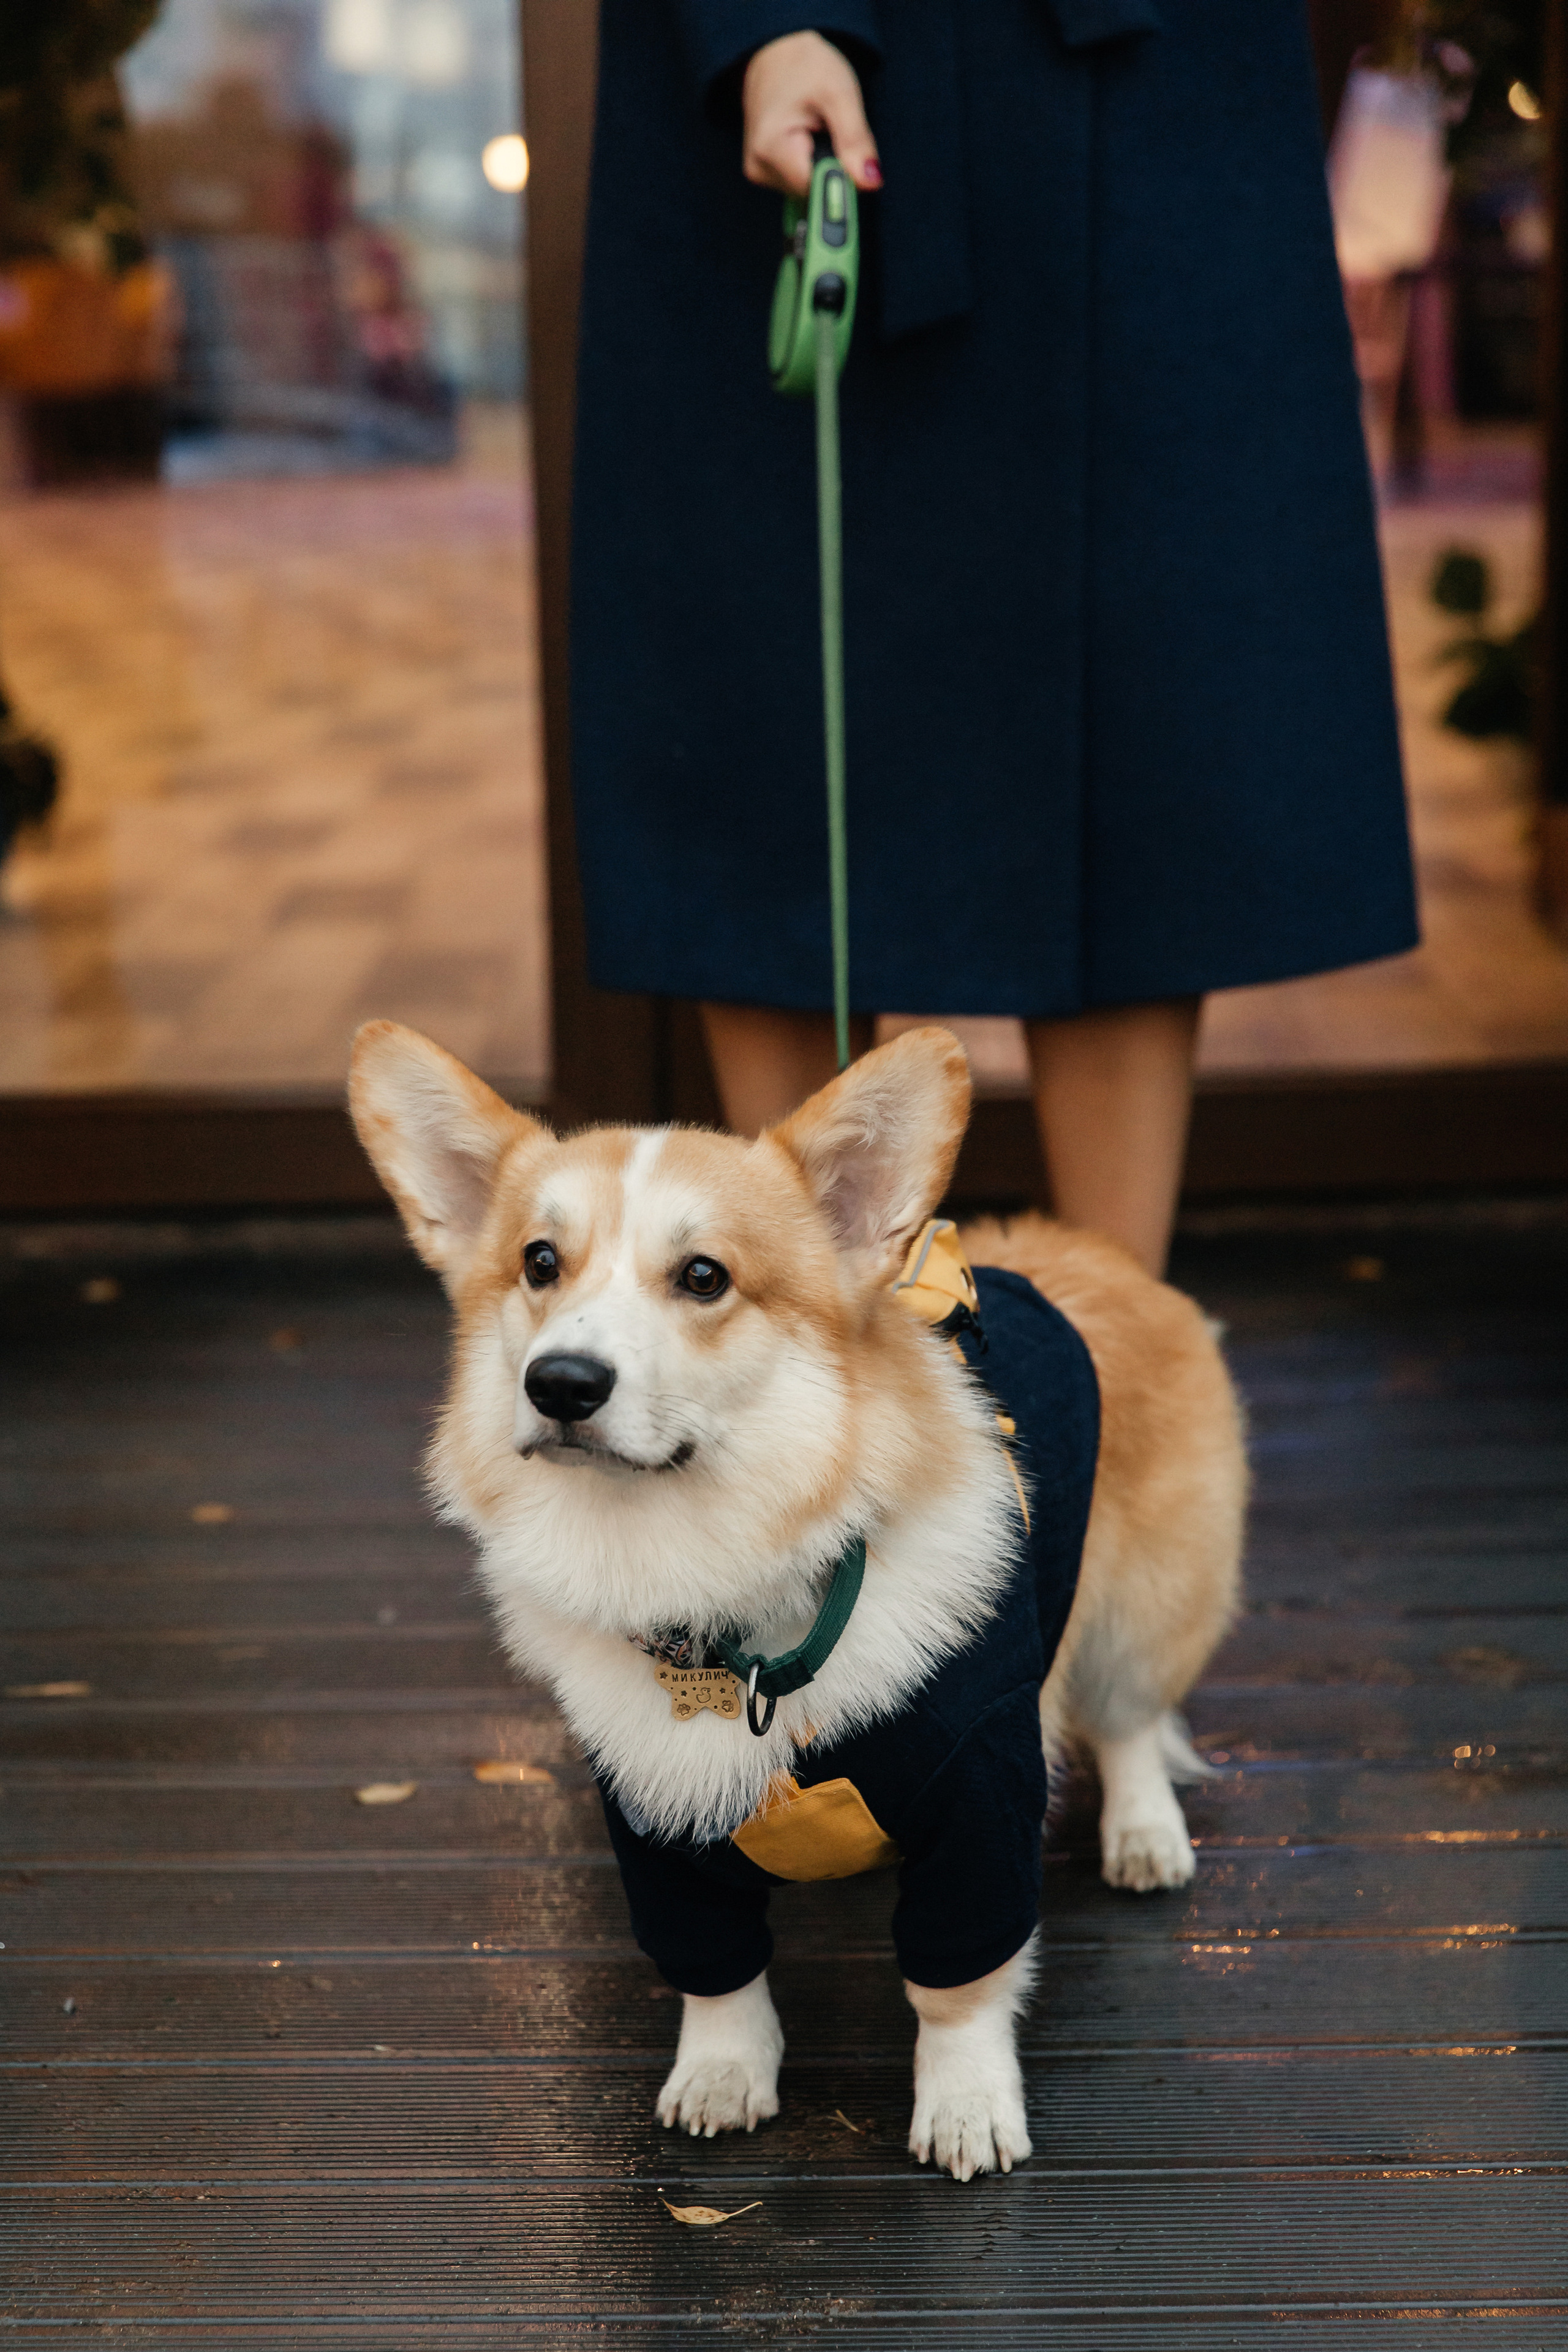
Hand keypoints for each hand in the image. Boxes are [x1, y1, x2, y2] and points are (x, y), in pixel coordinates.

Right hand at [741, 31, 881, 198]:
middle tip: (829, 128)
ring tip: (816, 128)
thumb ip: (855, 140)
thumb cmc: (805, 65)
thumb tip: (870, 183)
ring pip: (807, 188)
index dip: (839, 175)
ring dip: (822, 164)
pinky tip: (807, 137)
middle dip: (831, 165)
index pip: (817, 189)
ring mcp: (758, 172)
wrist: (777, 51)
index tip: (846, 151)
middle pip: (812, 191)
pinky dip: (811, 164)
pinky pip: (799, 181)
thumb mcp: (839, 94)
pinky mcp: (763, 171)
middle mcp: (758, 168)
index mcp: (770, 149)